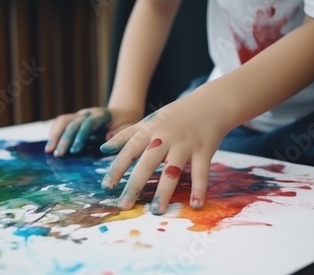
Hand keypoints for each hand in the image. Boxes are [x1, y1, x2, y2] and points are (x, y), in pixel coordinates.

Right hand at [45, 107, 142, 156]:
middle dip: (64, 139)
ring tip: (49, 151)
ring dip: (55, 135)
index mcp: (102, 115)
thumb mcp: (130, 130)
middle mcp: (88, 113)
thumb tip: (107, 138)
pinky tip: (50, 146)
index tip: (75, 150)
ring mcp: (80, 115)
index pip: (88, 123)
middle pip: (72, 122)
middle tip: (58, 155)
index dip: (80, 136)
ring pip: (63, 120)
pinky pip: (61, 122)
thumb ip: (121, 134)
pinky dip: (53, 132)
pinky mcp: (75, 119)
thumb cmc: (127, 125)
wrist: (123, 114)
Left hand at [99, 95, 228, 214]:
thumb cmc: (176, 115)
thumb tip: (103, 148)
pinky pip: (201, 172)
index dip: (117, 169)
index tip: (107, 187)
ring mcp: (185, 144)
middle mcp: (165, 138)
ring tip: (156, 210)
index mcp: (150, 131)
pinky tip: (195, 205)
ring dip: (164, 191)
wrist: (210, 103)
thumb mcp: (149, 120)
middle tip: (124, 205)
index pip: (129, 151)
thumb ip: (126, 135)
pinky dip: (199, 189)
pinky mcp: (204, 150)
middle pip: (147, 163)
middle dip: (135, 185)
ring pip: (173, 170)